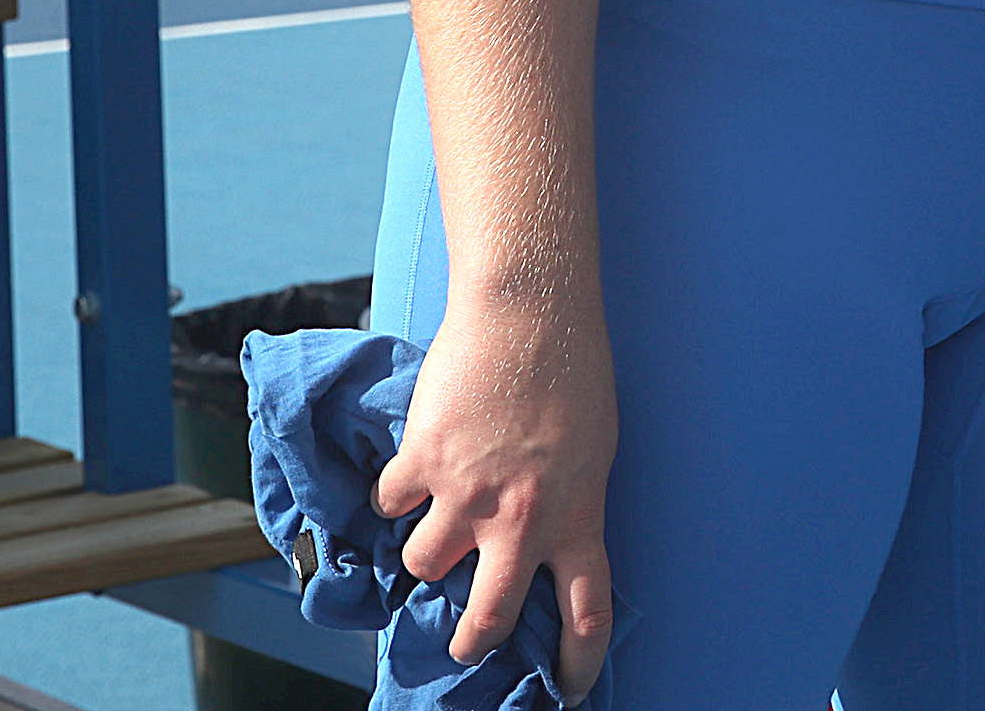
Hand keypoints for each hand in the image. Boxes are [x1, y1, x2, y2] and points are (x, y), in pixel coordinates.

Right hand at [373, 296, 617, 699]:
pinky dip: (398, 486)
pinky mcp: (423, 464)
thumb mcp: (592, 449)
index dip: (579, 662)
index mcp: (578, 514)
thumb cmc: (574, 371)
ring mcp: (468, 496)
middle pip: (490, 617)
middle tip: (466, 644)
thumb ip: (566, 502)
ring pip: (423, 564)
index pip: (589, 611)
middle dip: (472, 641)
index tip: (570, 691)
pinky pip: (391, 500)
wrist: (531, 311)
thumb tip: (544, 540)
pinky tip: (415, 458)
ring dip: (424, 548)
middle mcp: (523, 519)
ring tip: (435, 518)